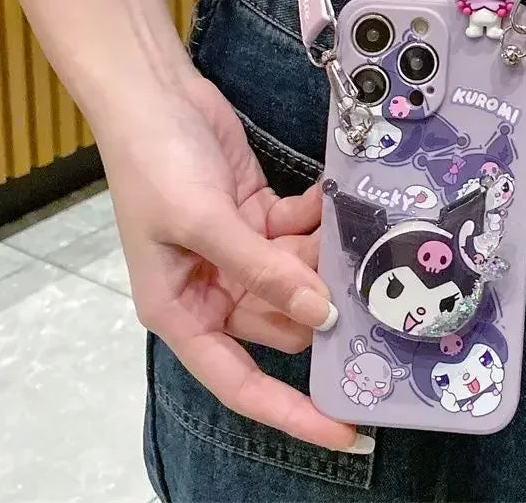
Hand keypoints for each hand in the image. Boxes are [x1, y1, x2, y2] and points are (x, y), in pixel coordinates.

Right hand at [95, 74, 370, 453]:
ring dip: (325, 256)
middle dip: (319, 307)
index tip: (345, 429)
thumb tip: (319, 315)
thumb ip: (262, 270)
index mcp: (183, 311)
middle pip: (283, 321)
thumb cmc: (155, 166)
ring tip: (359, 235)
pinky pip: (300, 231)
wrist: (154, 96)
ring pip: (300, 274)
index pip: (242, 381)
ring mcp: (239, 250)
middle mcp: (213, 288)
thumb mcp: (204, 222)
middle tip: (372, 289)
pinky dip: (318, 219)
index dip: (292, 410)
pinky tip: (335, 198)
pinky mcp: (260, 213)